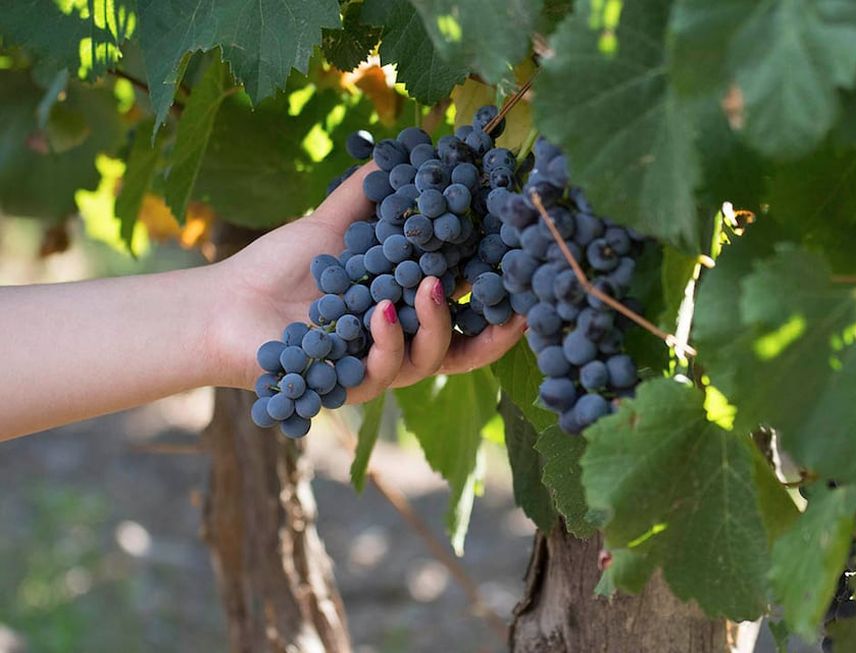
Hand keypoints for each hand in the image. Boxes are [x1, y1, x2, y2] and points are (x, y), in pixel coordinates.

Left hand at [211, 162, 525, 399]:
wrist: (225, 304)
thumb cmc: (279, 269)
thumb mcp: (334, 224)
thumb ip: (369, 194)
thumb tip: (403, 150)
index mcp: (405, 308)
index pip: (466, 309)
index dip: (499, 299)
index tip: (526, 272)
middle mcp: (400, 343)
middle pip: (464, 348)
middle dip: (495, 330)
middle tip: (513, 302)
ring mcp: (377, 367)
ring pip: (430, 358)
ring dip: (436, 320)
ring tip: (430, 284)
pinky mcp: (347, 384)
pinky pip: (383, 368)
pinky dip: (388, 337)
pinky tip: (382, 308)